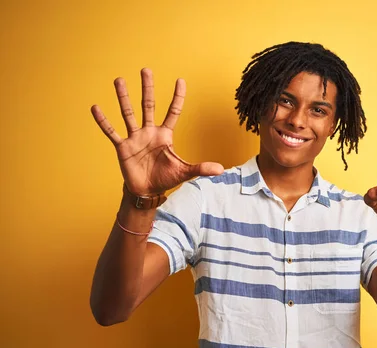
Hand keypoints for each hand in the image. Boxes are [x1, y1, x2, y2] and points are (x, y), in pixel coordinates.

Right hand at [91, 68, 223, 195]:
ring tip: (119, 80)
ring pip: (129, 113)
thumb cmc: (166, 178)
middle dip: (148, 88)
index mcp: (165, 135)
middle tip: (146, 69)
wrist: (147, 191)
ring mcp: (135, 138)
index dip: (177, 97)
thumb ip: (201, 168)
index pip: (173, 111)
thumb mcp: (185, 172)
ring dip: (123, 97)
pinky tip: (96, 107)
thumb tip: (221, 170)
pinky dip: (103, 121)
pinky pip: (112, 132)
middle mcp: (150, 132)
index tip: (180, 80)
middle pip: (149, 105)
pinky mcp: (123, 148)